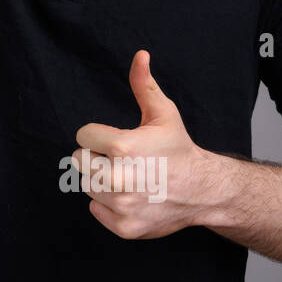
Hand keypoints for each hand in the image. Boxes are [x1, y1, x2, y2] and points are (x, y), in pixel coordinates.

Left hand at [70, 50, 220, 239]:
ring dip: (102, 180)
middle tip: (121, 159)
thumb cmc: (178, 148)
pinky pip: (95, 208)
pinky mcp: (124, 227)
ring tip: (129, 177)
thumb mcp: (163, 113)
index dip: (99, 135)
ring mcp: (122, 206)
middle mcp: (119, 178)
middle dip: (96, 156)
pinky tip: (131, 196)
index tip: (117, 139)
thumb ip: (144, 84)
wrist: (203, 190)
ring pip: (87, 185)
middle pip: (78, 160)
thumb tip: (140, 54)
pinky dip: (108, 204)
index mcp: (123, 147)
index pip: (83, 135)